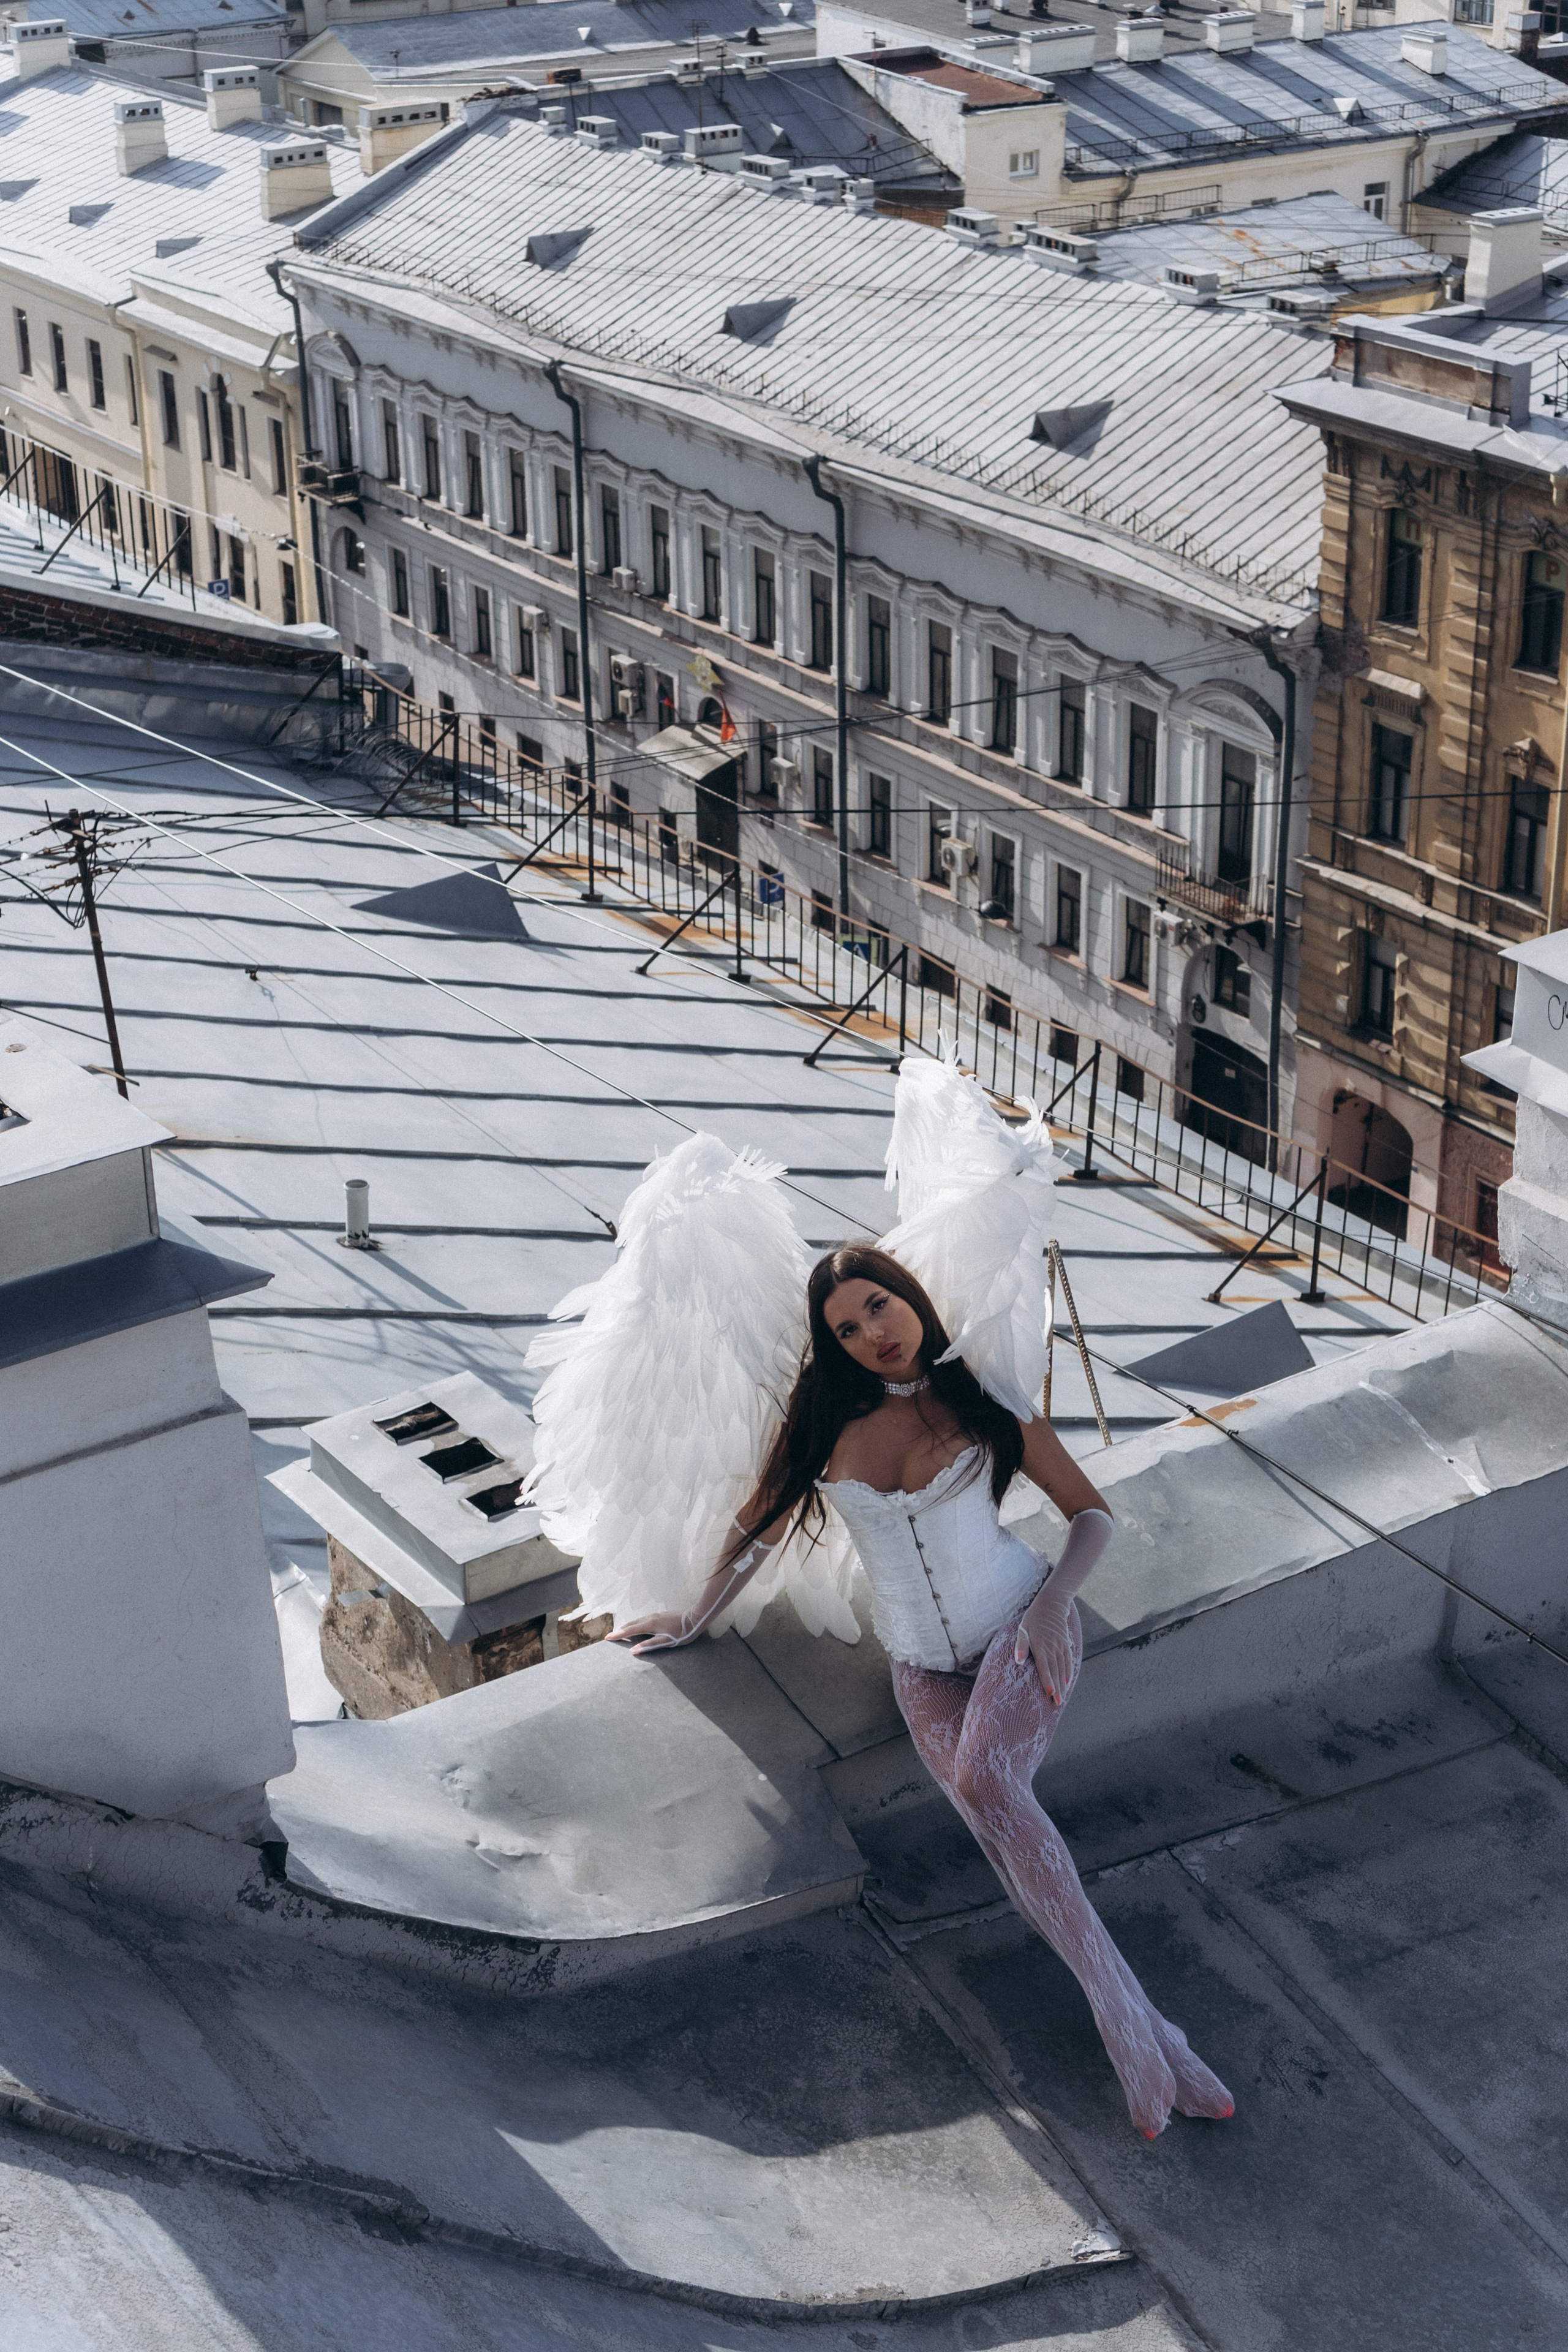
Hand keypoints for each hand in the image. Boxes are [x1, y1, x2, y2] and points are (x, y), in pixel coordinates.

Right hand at [606, 1611, 696, 1654]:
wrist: (695, 1618)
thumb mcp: (666, 1641)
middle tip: (611, 1635)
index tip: (607, 1637)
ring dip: (628, 1626)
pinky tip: (637, 1626)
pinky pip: (643, 1619)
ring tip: (621, 1631)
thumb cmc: (683, 1632)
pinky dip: (636, 1623)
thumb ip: (649, 1645)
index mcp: (650, 1624)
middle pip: (632, 1624)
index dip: (618, 1634)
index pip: (630, 1630)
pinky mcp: (660, 1615)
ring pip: (637, 1620)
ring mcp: (655, 1615)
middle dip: (620, 1630)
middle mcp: (650, 1618)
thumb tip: (633, 1650)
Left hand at [1014, 1592, 1076, 1708]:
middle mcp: (1053, 1648)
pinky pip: (1068, 1661)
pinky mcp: (1066, 1644)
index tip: (1050, 1694)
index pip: (1044, 1667)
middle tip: (1057, 1704)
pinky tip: (1068, 1682)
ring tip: (1062, 1698)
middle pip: (1055, 1671)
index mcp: (1041, 1646)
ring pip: (1063, 1668)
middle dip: (1057, 1688)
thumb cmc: (1033, 1617)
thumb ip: (1021, 1645)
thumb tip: (1018, 1661)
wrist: (1052, 1603)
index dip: (1047, 1681)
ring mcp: (1061, 1646)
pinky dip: (1068, 1672)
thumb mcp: (1023, 1628)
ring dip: (1063, 1684)